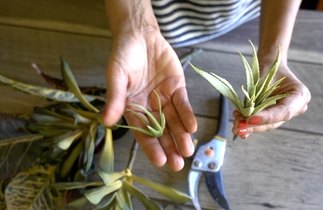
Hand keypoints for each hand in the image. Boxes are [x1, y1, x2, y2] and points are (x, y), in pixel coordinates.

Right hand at [101, 30, 196, 170]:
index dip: (151, 147)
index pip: (142, 132)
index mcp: (132, 108)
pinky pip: (183, 104)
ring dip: (181, 136)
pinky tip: (192, 127)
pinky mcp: (177, 88)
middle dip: (170, 147)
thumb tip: (105, 122)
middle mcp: (149, 107)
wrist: (139, 34)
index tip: (160, 161)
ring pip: (174, 121)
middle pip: (161, 131)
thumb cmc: (123, 55)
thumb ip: (115, 98)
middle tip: (178, 164)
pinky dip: (188, 115)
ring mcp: (164, 98)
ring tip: (188, 151)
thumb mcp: (116, 75)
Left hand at [232, 64, 310, 137]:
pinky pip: (262, 123)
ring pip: (267, 125)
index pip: (284, 112)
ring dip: (250, 127)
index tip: (250, 119)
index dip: (267, 118)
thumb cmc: (269, 68)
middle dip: (255, 126)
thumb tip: (244, 112)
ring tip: (236, 125)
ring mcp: (286, 114)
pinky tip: (238, 125)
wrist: (271, 67)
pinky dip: (249, 125)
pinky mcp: (275, 118)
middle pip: (275, 122)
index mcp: (300, 96)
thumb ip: (257, 95)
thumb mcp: (265, 78)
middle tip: (239, 127)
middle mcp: (297, 108)